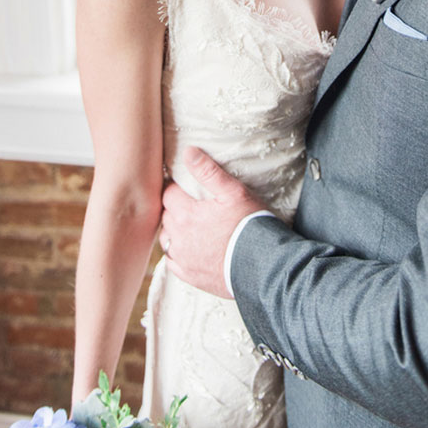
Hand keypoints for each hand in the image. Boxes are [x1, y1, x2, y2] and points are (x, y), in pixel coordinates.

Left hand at [160, 146, 265, 298]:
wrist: (261, 265)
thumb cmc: (249, 225)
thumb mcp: (233, 192)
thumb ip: (208, 171)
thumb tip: (188, 152)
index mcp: (186, 214)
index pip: (169, 194)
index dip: (175, 188)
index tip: (182, 186)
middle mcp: (179, 237)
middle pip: (166, 216)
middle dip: (174, 208)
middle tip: (188, 203)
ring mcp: (183, 259)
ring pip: (166, 239)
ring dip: (173, 230)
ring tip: (188, 225)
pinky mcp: (189, 276)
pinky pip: (172, 262)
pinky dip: (176, 254)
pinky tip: (188, 249)